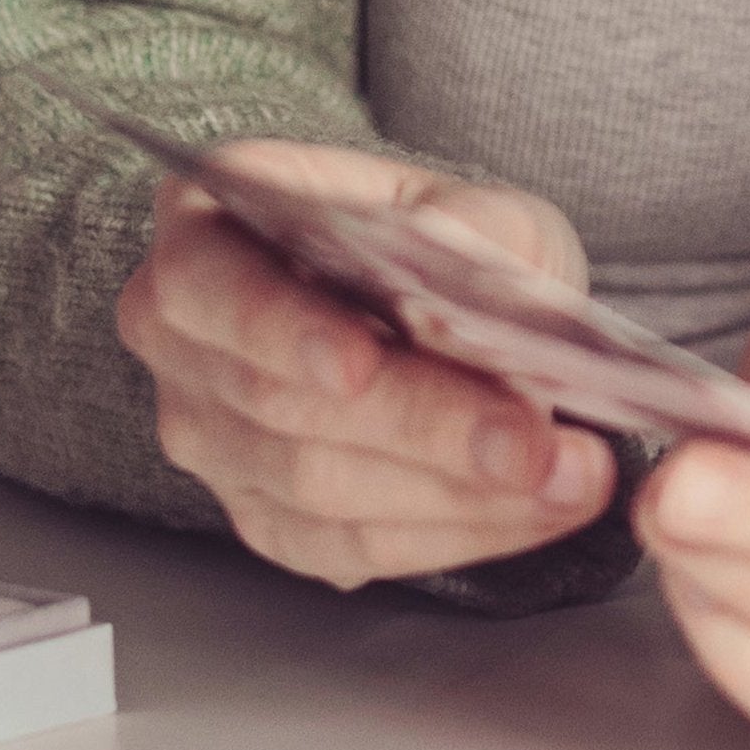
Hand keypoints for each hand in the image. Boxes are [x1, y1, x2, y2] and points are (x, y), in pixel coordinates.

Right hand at [114, 139, 615, 584]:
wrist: (449, 305)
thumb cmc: (442, 242)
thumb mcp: (476, 205)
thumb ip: (475, 226)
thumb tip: (467, 259)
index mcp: (208, 223)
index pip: (210, 280)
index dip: (283, 328)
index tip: (360, 365)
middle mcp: (185, 335)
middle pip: (277, 400)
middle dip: (417, 425)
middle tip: (527, 443)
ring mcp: (213, 435)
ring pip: (314, 487)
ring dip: (452, 493)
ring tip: (564, 475)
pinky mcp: (264, 515)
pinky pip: (345, 545)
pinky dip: (450, 533)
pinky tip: (531, 510)